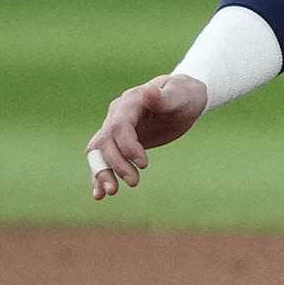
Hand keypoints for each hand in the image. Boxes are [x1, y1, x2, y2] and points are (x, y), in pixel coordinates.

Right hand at [86, 74, 207, 198]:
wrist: (184, 97)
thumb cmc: (184, 94)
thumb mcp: (179, 94)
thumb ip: (162, 97)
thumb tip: (148, 90)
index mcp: (130, 101)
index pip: (119, 126)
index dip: (128, 146)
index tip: (144, 164)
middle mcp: (117, 114)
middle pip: (106, 141)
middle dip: (116, 164)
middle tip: (134, 182)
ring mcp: (115, 128)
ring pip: (100, 152)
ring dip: (102, 172)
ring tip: (111, 192)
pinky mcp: (119, 141)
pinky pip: (104, 158)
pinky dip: (100, 175)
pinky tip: (100, 194)